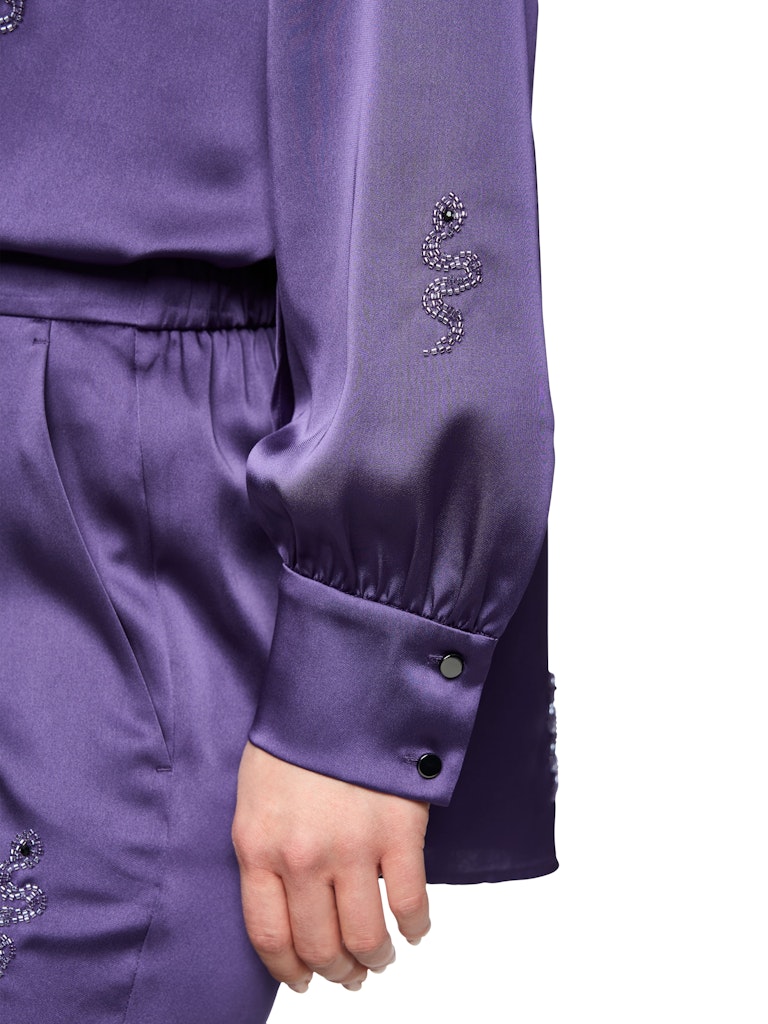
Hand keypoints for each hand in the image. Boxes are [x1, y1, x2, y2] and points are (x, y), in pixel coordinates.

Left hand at [231, 742, 430, 991]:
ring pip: (365, 937)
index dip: (288, 969)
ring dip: (374, 958)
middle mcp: (302, 857)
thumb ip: (264, 847)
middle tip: (348, 972)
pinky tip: (413, 928)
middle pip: (320, 946)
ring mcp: (353, 848)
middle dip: (336, 970)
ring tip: (379, 956)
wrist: (342, 683)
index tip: (302, 979)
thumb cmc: (296, 734)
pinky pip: (409, 903)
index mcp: (259, 845)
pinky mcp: (398, 834)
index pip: (269, 936)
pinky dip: (414, 927)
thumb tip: (286, 902)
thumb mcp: (256, 792)